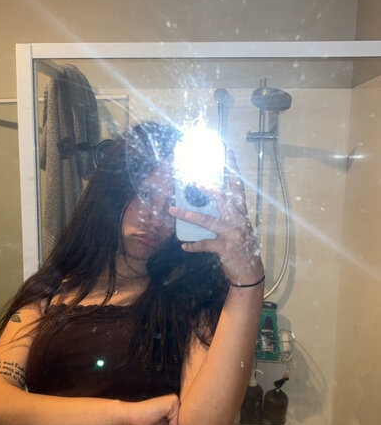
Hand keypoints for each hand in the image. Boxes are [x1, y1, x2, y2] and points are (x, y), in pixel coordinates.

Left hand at [169, 149, 263, 284]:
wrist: (250, 272)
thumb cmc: (243, 249)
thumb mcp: (238, 229)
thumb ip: (226, 216)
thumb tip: (206, 206)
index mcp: (241, 213)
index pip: (237, 186)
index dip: (233, 169)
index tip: (227, 152)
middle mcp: (238, 220)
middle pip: (222, 198)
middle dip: (207, 188)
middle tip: (193, 180)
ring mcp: (232, 234)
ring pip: (206, 220)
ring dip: (187, 215)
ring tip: (173, 210)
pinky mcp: (225, 248)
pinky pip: (204, 244)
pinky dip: (193, 245)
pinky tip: (184, 246)